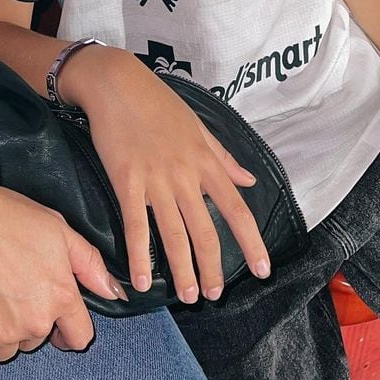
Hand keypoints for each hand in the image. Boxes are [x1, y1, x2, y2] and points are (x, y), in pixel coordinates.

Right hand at [0, 163, 124, 373]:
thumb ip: (89, 263)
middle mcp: (36, 321)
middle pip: (38, 340)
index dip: (68, 329)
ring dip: (2, 333)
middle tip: (8, 288)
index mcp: (61, 295)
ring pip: (9, 350)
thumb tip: (114, 292)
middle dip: (28, 321)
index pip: (80, 336)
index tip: (56, 323)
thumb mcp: (56, 228)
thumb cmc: (2, 215)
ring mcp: (4, 334)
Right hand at [65, 47, 270, 300]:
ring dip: (183, 270)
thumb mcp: (197, 126)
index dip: (252, 243)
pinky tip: (140, 281)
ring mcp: (156, 179)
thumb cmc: (156, 102)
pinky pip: (136, 225)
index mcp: (205, 162)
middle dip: (213, 267)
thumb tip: (249, 181)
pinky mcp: (127, 181)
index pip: (237, 209)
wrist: (116, 83)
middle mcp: (185, 175)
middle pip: (205, 230)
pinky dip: (139, 256)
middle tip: (214, 296)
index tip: (263, 270)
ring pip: (174, 234)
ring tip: (189, 296)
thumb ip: (223, 158)